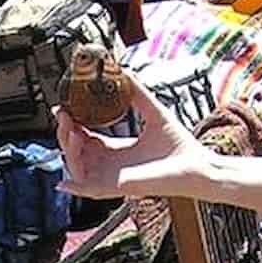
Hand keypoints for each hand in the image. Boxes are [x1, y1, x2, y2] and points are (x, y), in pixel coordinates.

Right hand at [55, 81, 211, 199]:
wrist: (198, 166)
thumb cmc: (180, 147)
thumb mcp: (153, 112)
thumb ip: (138, 93)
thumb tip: (125, 71)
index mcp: (117, 150)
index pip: (84, 138)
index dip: (71, 123)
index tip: (63, 107)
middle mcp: (110, 165)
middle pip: (75, 151)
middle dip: (64, 133)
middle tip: (64, 114)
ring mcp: (112, 178)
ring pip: (77, 168)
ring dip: (68, 150)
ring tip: (72, 130)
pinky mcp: (118, 189)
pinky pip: (89, 191)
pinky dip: (75, 186)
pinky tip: (66, 179)